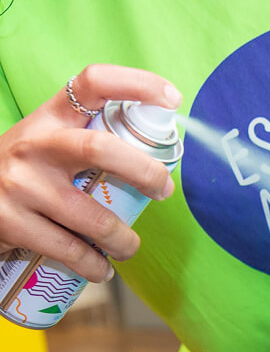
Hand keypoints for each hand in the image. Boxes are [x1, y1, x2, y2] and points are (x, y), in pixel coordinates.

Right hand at [0, 64, 179, 281]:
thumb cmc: (26, 175)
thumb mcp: (48, 147)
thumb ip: (89, 147)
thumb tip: (156, 168)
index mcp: (50, 118)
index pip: (93, 84)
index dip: (136, 83)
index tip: (171, 97)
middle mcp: (34, 144)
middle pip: (99, 149)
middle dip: (143, 172)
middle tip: (162, 190)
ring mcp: (20, 183)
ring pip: (92, 217)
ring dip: (122, 239)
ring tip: (127, 247)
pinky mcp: (9, 221)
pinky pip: (70, 250)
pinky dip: (94, 265)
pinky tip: (100, 267)